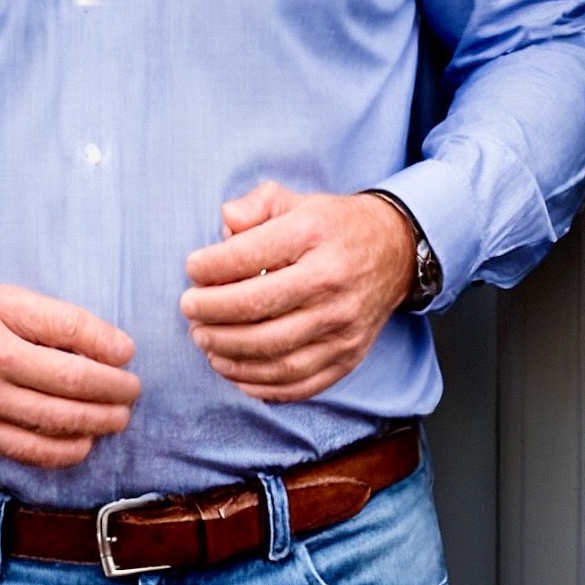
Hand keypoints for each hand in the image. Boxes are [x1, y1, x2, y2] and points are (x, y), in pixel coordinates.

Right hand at [0, 283, 140, 469]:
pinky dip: (63, 451)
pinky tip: (82, 443)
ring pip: (55, 423)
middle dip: (114, 390)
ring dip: (98, 423)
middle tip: (133, 390)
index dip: (109, 345)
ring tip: (117, 417)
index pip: (69, 331)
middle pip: (71, 383)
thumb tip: (103, 344)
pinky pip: (27, 451)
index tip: (128, 352)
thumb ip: (43, 318)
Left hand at [181, 182, 416, 402]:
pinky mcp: (348, 357)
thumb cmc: (332, 227)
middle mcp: (331, 282)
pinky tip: (233, 370)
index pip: (249, 255)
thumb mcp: (295, 201)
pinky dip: (259, 383)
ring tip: (204, 341)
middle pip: (257, 309)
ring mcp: (342, 325)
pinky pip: (298, 382)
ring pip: (275, 353)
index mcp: (313, 236)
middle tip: (190, 310)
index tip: (192, 269)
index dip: (210, 266)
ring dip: (228, 353)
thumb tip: (225, 221)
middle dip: (212, 314)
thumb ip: (256, 205)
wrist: (395, 253)